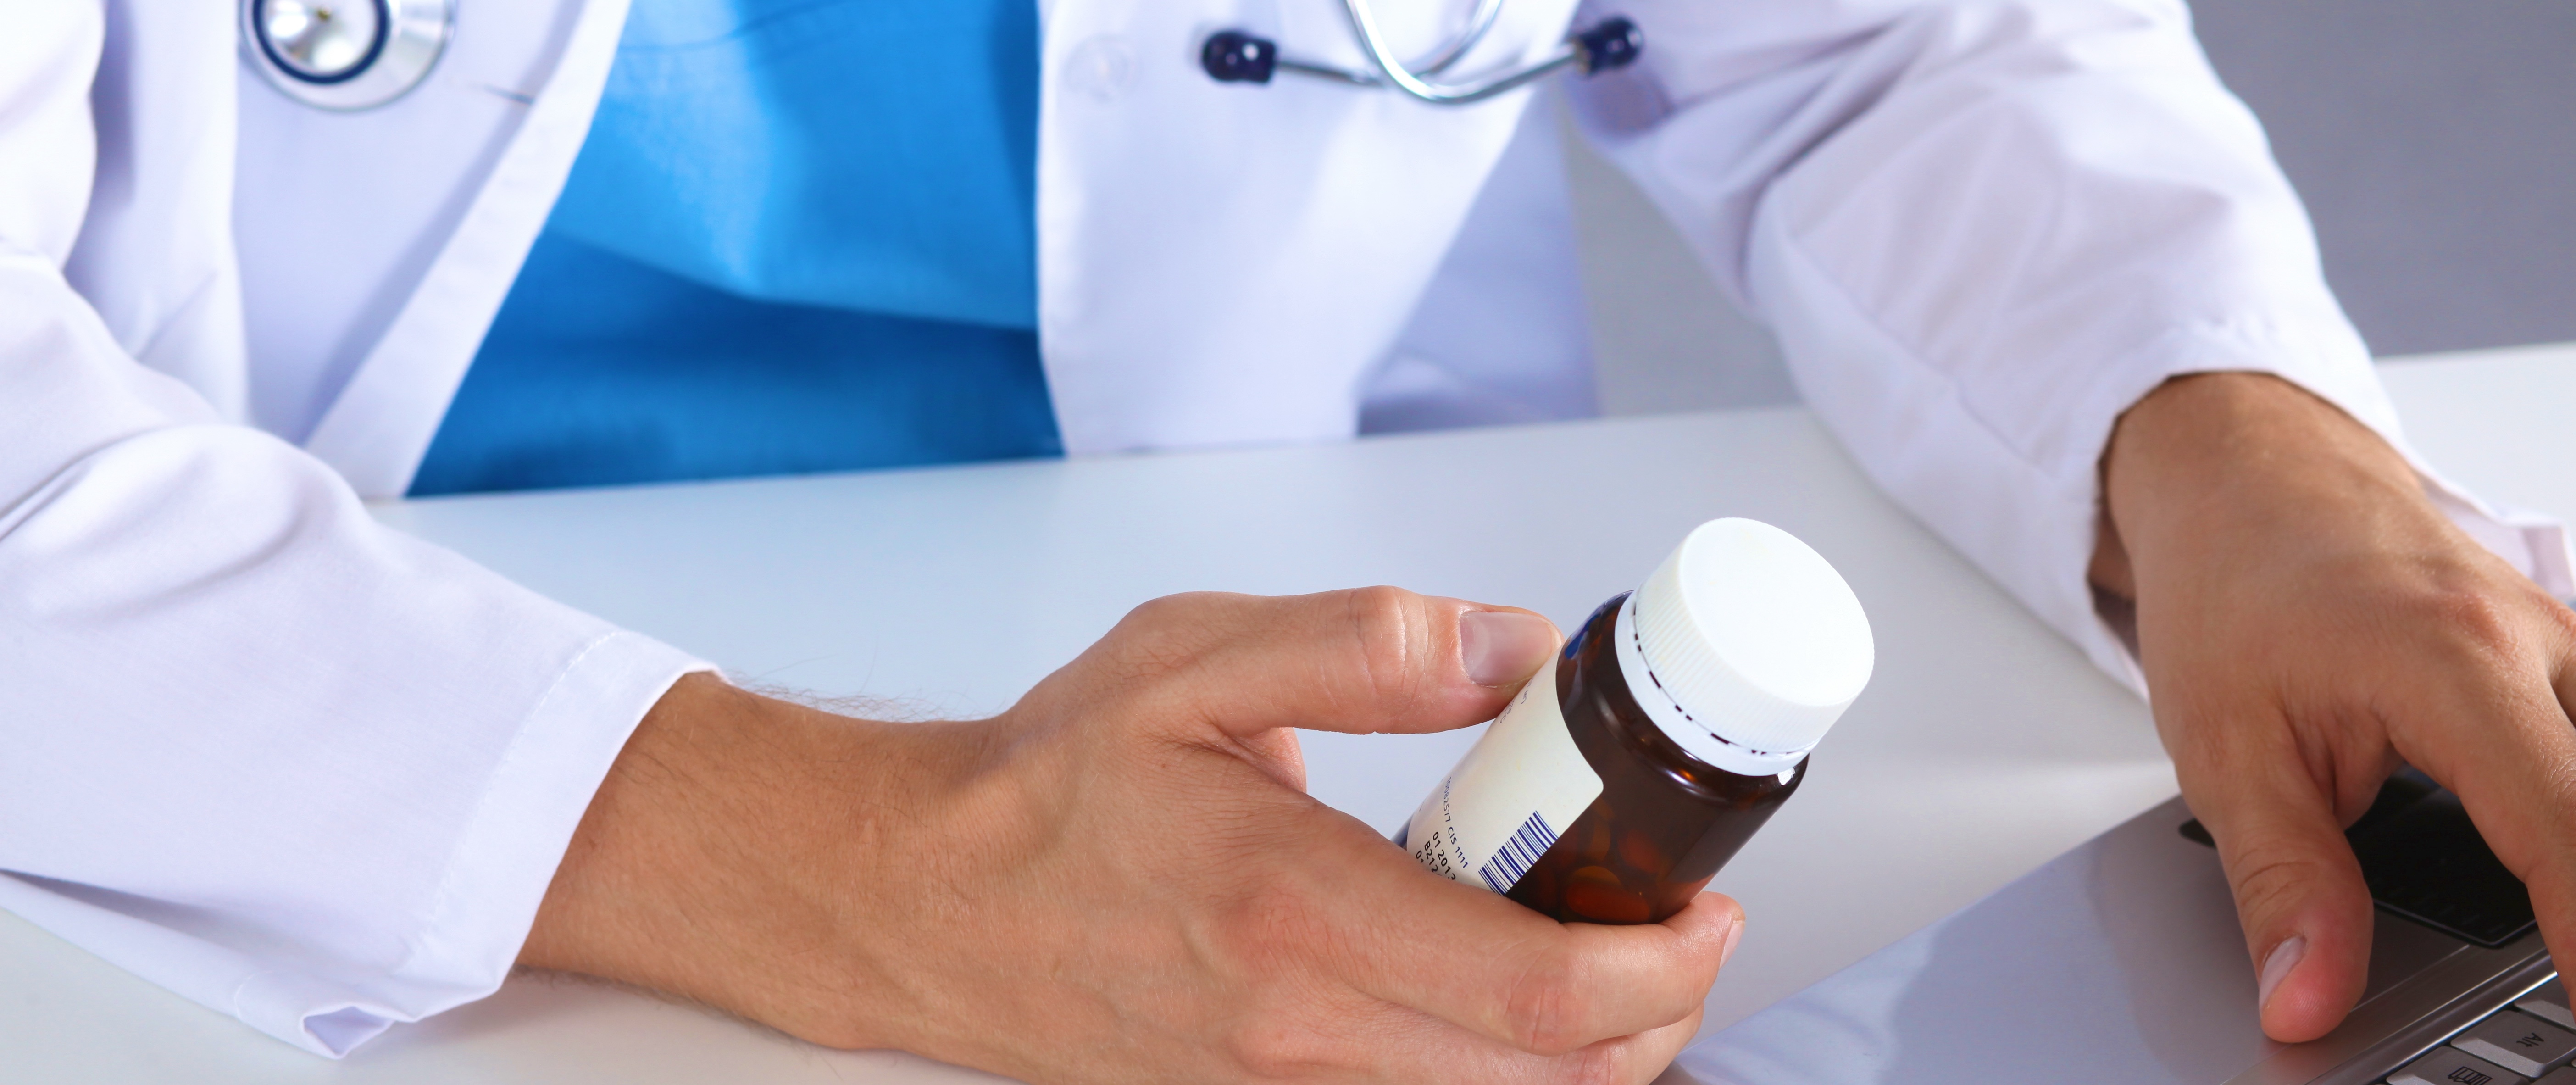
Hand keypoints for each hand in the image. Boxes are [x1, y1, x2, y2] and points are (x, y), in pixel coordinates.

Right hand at [520, 588, 1741, 1083]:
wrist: (925, 900)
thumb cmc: (1048, 786)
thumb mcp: (1193, 660)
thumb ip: (1361, 647)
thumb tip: (1510, 651)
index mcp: (1297, 913)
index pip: (1542, 992)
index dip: (1664, 962)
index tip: (1706, 906)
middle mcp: (1297, 1032)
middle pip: (1553, 1077)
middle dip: (1654, 1009)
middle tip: (1665, 916)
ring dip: (1584, 1047)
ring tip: (1590, 946)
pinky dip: (1497, 1064)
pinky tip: (1489, 989)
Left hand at [2092, 372, 2575, 1041]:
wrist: (2243, 476)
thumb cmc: (2228, 584)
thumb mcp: (2226, 751)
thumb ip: (2283, 883)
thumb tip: (2308, 995)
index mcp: (2454, 661)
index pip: (2561, 824)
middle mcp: (2531, 640)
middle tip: (2565, 984)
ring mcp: (2558, 638)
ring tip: (2563, 939)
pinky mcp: (2557, 650)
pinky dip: (2573, 795)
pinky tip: (2556, 851)